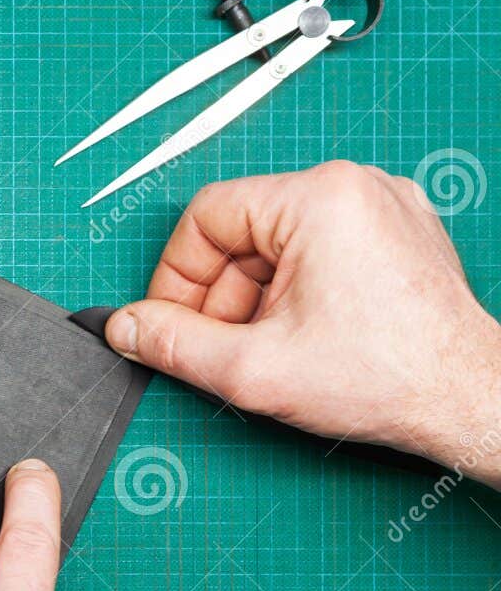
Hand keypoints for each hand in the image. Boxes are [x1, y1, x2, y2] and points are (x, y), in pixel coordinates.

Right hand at [105, 161, 500, 485]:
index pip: (207, 216)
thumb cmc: (387, 378)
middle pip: (244, 232)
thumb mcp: (251, 368)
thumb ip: (172, 344)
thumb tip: (125, 328)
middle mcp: (355, 187)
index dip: (176, 275)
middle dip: (221, 295)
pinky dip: (296, 291)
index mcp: (318, 198)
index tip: (169, 321)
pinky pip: (321, 249)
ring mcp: (384, 207)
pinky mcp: (400, 233)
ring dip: (256, 298)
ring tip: (267, 350)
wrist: (471, 403)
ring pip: (279, 244)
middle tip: (219, 348)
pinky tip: (304, 337)